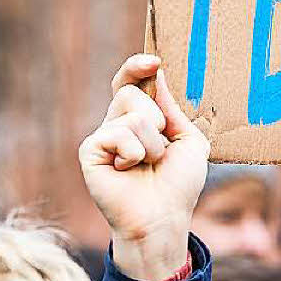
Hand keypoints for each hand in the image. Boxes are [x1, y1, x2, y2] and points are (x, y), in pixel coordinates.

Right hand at [79, 54, 208, 280]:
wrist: (163, 218)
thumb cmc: (178, 185)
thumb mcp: (190, 142)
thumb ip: (174, 109)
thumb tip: (157, 75)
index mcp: (140, 121)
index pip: (131, 82)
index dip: (137, 67)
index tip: (154, 62)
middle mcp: (118, 125)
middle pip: (133, 93)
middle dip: (157, 120)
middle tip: (159, 152)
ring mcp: (103, 137)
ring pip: (130, 113)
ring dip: (152, 142)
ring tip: (147, 165)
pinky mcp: (90, 151)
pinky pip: (116, 133)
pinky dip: (132, 153)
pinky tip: (126, 171)